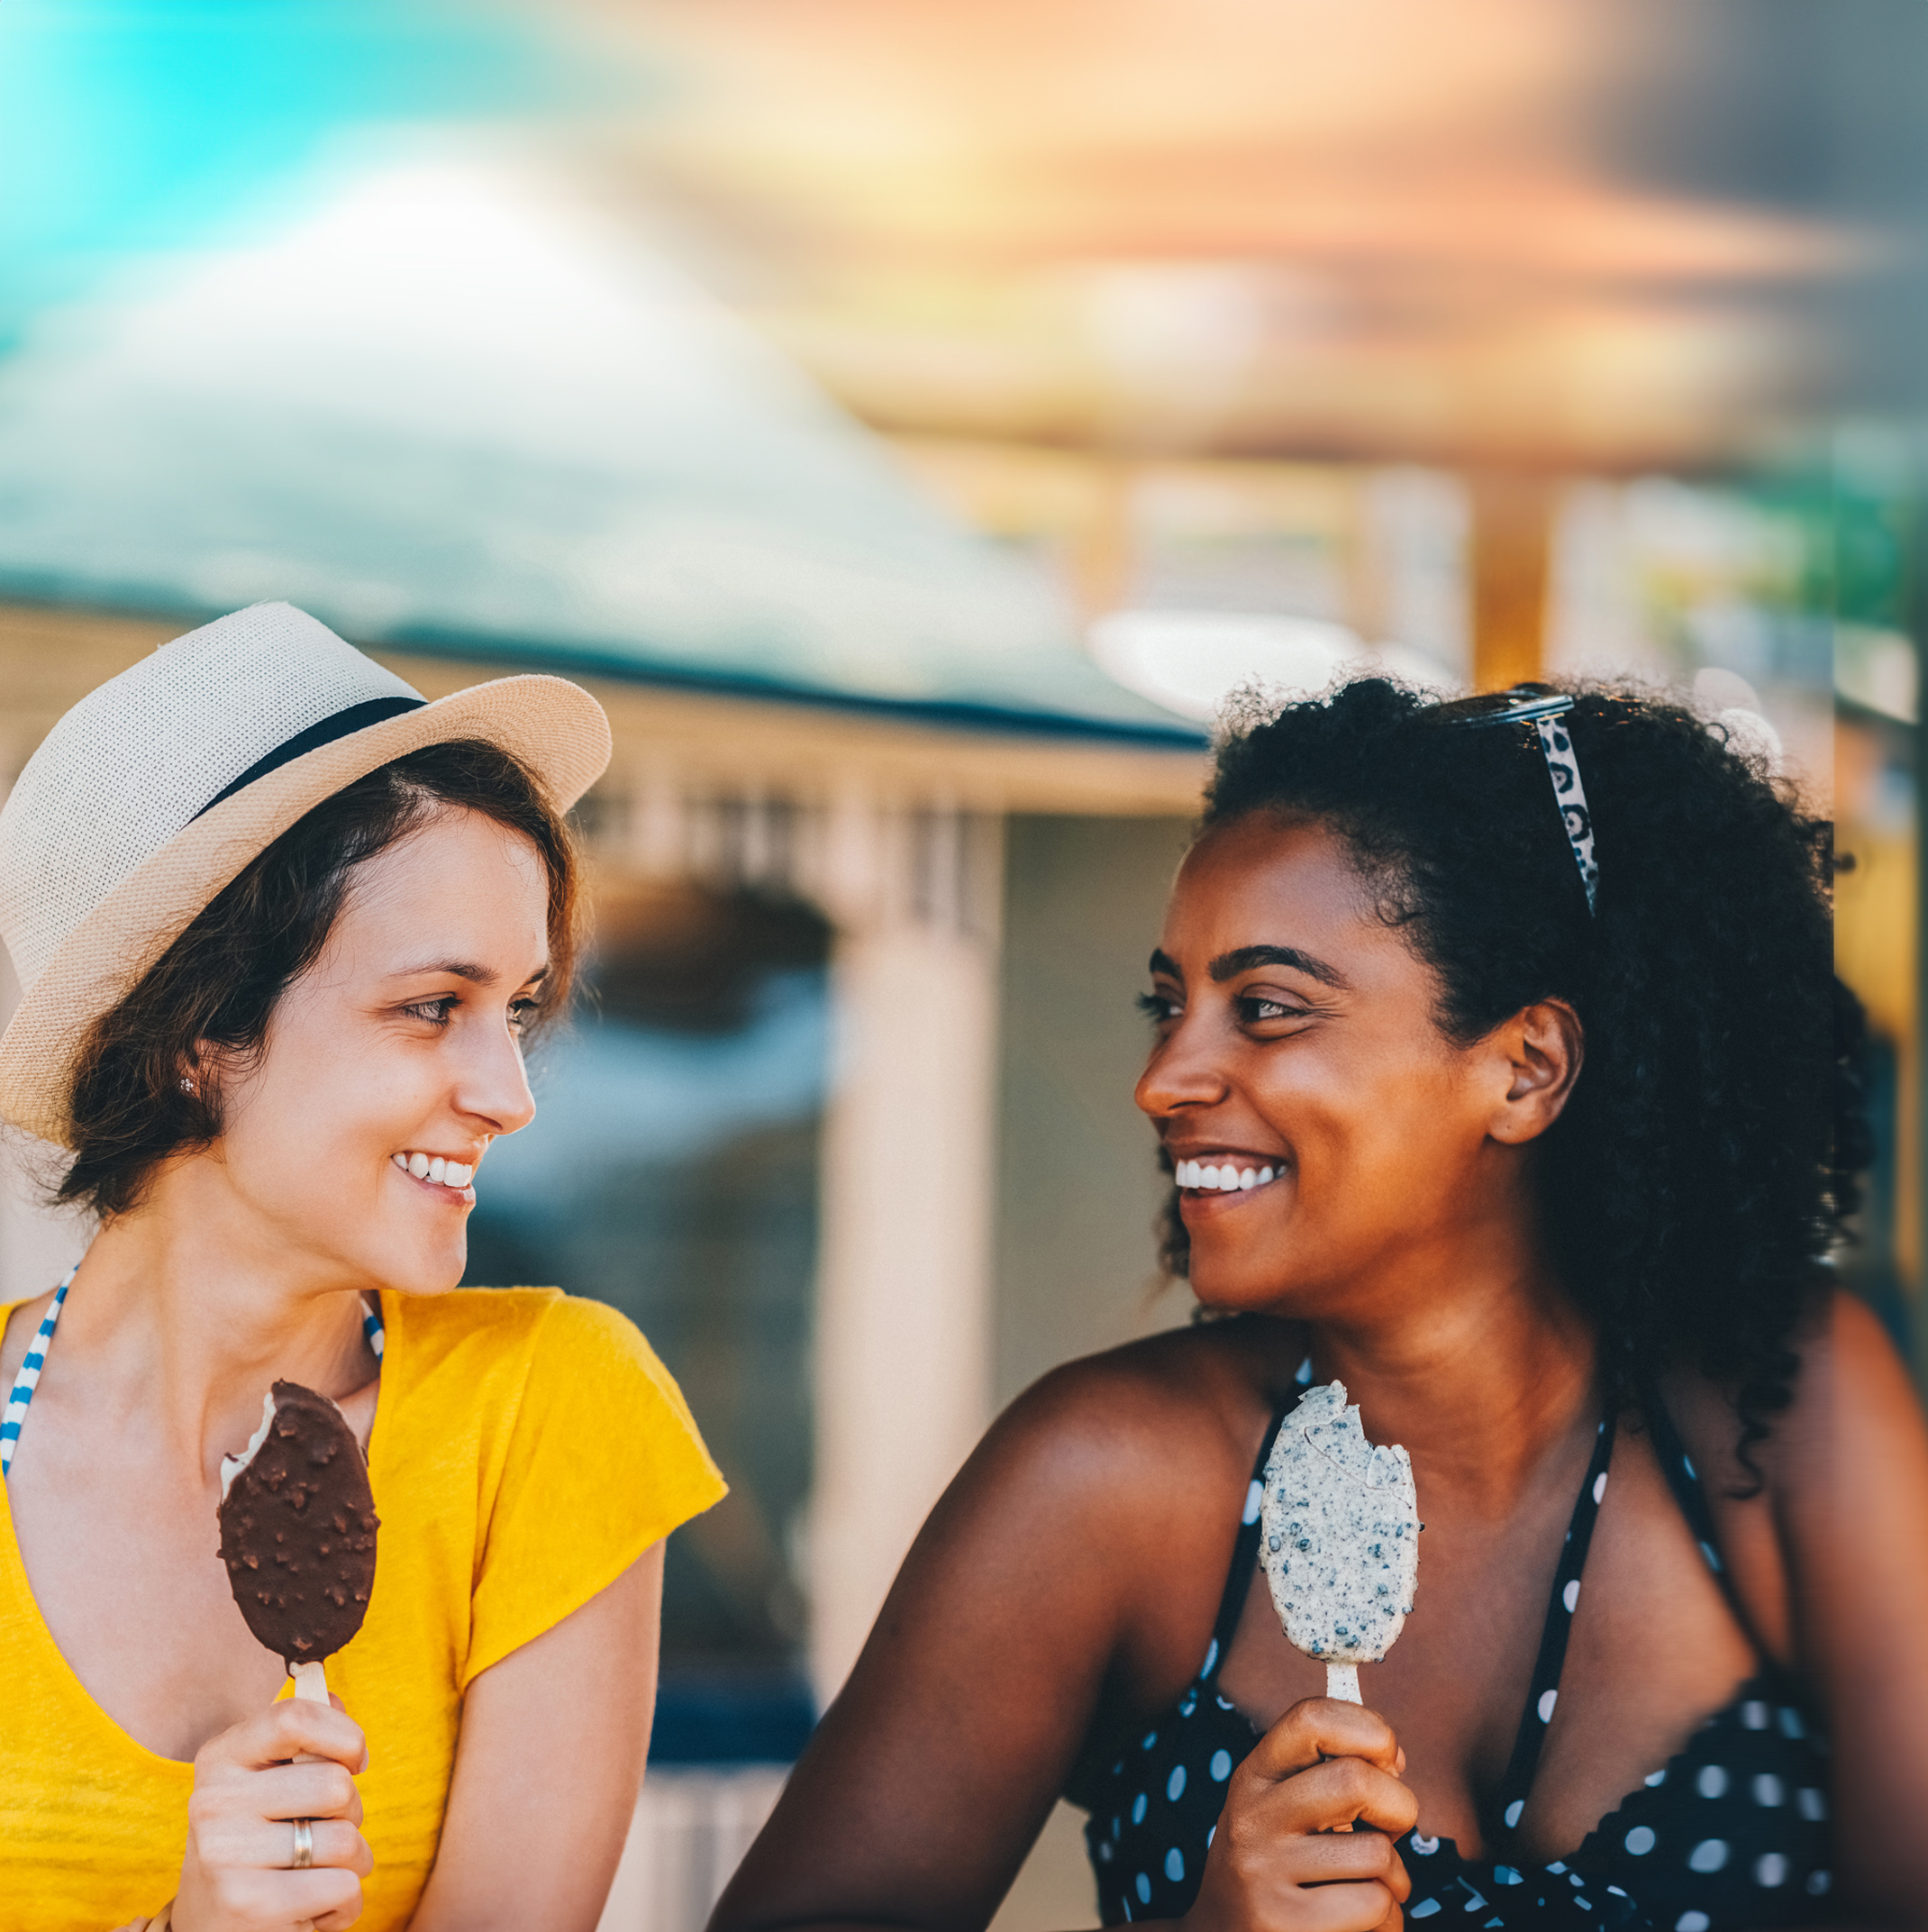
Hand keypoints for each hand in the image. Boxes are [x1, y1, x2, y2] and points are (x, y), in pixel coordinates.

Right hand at [170, 1696, 372, 1930]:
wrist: (212, 1924)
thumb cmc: (259, 1839)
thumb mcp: (268, 1779)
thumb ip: (304, 1734)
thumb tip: (332, 1699)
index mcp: (221, 1759)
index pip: (295, 1717)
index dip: (345, 1735)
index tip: (353, 1759)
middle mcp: (214, 1804)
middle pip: (336, 1785)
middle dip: (351, 1811)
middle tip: (324, 1830)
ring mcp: (226, 1857)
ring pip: (346, 1840)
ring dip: (352, 1862)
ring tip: (316, 1871)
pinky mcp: (250, 1907)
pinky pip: (344, 1888)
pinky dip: (344, 1903)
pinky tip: (311, 1907)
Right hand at [1181, 1697, 1417, 1931]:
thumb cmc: (1274, 1870)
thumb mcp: (1279, 1810)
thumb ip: (1327, 1775)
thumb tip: (1393, 1761)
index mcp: (1253, 1777)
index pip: (1311, 1718)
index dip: (1367, 1726)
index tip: (1386, 1757)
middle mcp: (1252, 1818)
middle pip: (1354, 1780)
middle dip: (1400, 1806)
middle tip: (1392, 1831)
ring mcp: (1265, 1874)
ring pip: (1377, 1854)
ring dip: (1396, 1878)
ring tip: (1368, 1888)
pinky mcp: (1288, 1925)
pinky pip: (1377, 1906)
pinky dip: (1389, 1919)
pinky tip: (1360, 1923)